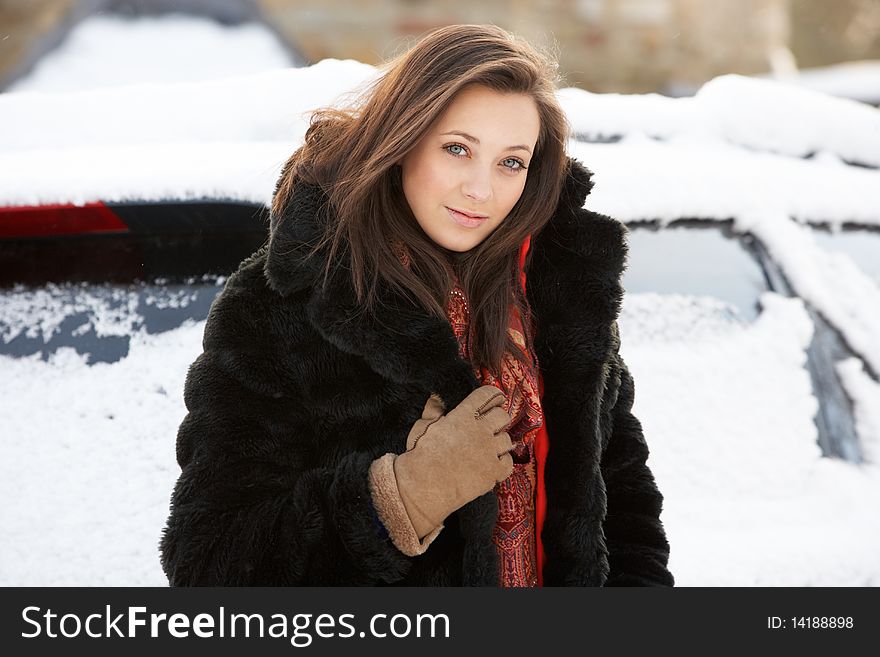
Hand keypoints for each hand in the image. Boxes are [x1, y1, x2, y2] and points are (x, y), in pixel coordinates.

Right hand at [394, 385, 513, 538]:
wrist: (423, 486)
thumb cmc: (420, 455)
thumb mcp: (423, 427)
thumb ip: (433, 410)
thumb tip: (437, 397)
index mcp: (463, 416)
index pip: (487, 395)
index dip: (493, 396)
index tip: (495, 400)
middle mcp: (480, 431)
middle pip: (502, 416)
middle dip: (498, 419)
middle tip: (491, 426)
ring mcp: (489, 451)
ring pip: (507, 440)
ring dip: (499, 442)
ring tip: (489, 448)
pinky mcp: (493, 472)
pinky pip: (509, 463)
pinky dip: (502, 463)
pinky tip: (492, 464)